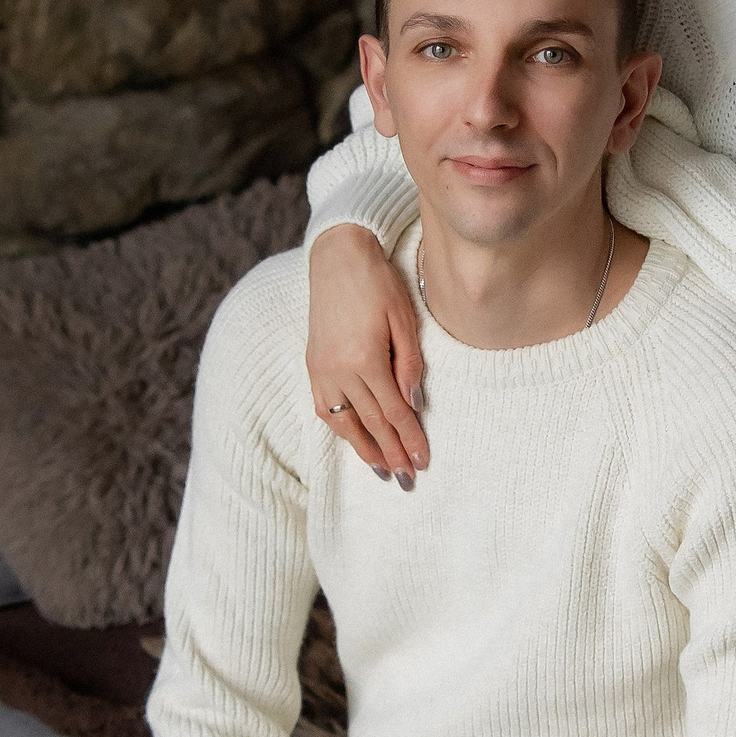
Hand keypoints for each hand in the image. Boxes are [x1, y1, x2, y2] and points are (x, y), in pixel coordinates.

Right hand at [306, 225, 428, 484]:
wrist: (338, 257)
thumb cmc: (378, 283)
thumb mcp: (404, 319)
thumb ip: (409, 365)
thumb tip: (414, 406)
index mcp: (365, 359)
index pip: (394, 412)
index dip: (411, 439)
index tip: (423, 461)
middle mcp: (338, 370)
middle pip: (371, 423)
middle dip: (391, 453)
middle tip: (406, 479)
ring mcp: (321, 369)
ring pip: (344, 422)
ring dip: (364, 449)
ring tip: (382, 470)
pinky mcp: (312, 364)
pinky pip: (326, 408)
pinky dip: (341, 429)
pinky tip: (354, 440)